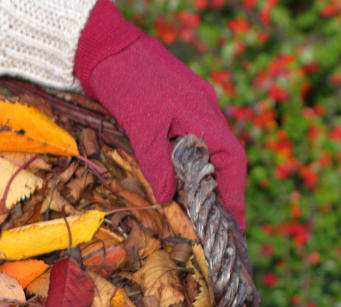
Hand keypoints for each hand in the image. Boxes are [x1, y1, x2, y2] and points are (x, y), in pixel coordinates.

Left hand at [74, 0, 246, 230]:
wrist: (105, 45)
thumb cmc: (125, 81)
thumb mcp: (140, 126)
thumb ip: (156, 163)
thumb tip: (168, 199)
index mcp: (204, 115)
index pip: (232, 161)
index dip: (235, 194)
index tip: (235, 224)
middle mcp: (205, 111)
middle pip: (224, 158)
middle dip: (223, 193)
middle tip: (218, 226)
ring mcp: (192, 106)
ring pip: (208, 150)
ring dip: (206, 180)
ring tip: (200, 211)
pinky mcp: (176, 105)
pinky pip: (193, 140)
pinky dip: (191, 164)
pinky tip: (180, 180)